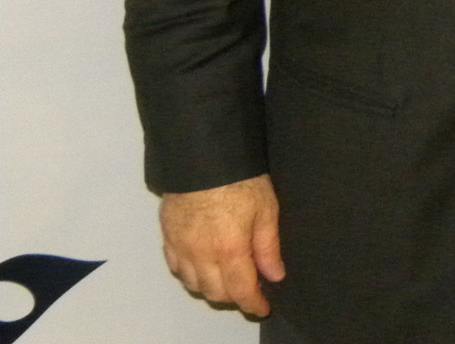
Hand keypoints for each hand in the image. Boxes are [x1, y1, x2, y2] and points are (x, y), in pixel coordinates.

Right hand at [158, 174, 283, 316]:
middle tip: (249, 290)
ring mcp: (181, 247)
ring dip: (211, 288)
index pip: (241, 290)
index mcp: (229, 249)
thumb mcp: (266, 210)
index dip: (253, 303)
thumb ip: (268, 247)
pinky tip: (202, 267)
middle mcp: (201, 255)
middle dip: (234, 297)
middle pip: (215, 292)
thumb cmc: (240, 180)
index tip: (263, 308)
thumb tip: (274, 275)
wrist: (203, 157)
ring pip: (193, 284)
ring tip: (228, 279)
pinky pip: (176, 268)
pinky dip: (189, 275)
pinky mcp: (167, 237)